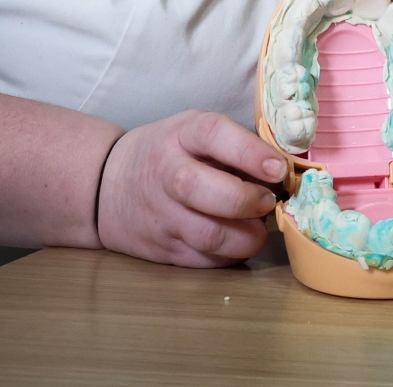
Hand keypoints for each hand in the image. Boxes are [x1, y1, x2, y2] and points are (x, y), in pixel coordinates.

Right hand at [96, 110, 283, 266]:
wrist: (104, 185)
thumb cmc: (169, 153)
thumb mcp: (194, 132)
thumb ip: (236, 145)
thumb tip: (289, 169)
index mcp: (182, 135)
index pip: (215, 134)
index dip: (251, 153)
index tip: (279, 170)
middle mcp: (167, 173)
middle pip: (204, 190)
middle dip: (246, 201)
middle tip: (268, 202)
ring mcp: (162, 216)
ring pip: (208, 235)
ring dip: (246, 237)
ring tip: (258, 228)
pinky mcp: (162, 250)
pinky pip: (204, 260)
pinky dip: (230, 255)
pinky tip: (237, 242)